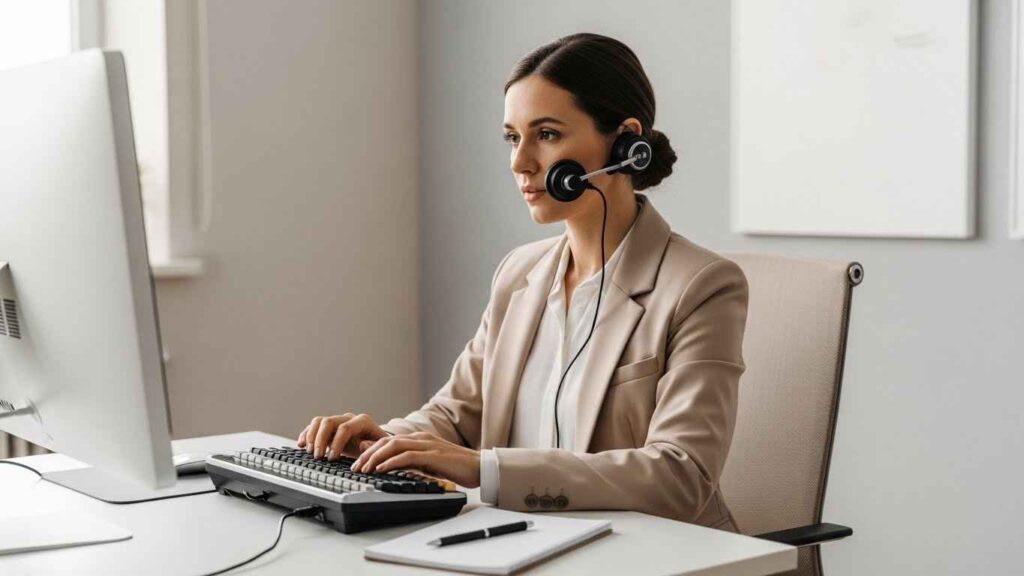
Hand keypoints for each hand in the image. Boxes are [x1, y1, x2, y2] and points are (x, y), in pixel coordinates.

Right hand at [296, 412, 387, 459]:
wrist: (374, 444)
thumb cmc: (377, 447)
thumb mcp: (379, 448)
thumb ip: (372, 447)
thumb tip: (362, 444)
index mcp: (362, 422)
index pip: (345, 428)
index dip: (337, 443)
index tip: (332, 459)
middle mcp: (348, 418)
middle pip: (329, 422)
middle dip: (320, 440)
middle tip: (318, 456)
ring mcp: (337, 421)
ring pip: (319, 421)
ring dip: (311, 436)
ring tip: (309, 452)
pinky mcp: (329, 428)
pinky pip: (314, 426)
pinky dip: (306, 434)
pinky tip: (301, 444)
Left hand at [351, 431, 480, 488]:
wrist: (480, 466)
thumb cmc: (456, 467)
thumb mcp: (429, 463)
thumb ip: (411, 461)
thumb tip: (390, 465)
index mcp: (419, 439)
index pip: (388, 441)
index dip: (371, 451)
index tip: (358, 464)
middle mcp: (420, 438)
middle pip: (386, 442)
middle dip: (368, 455)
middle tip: (355, 468)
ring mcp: (427, 444)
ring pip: (393, 446)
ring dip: (375, 458)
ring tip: (364, 470)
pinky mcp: (432, 454)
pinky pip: (407, 456)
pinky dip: (391, 462)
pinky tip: (381, 469)